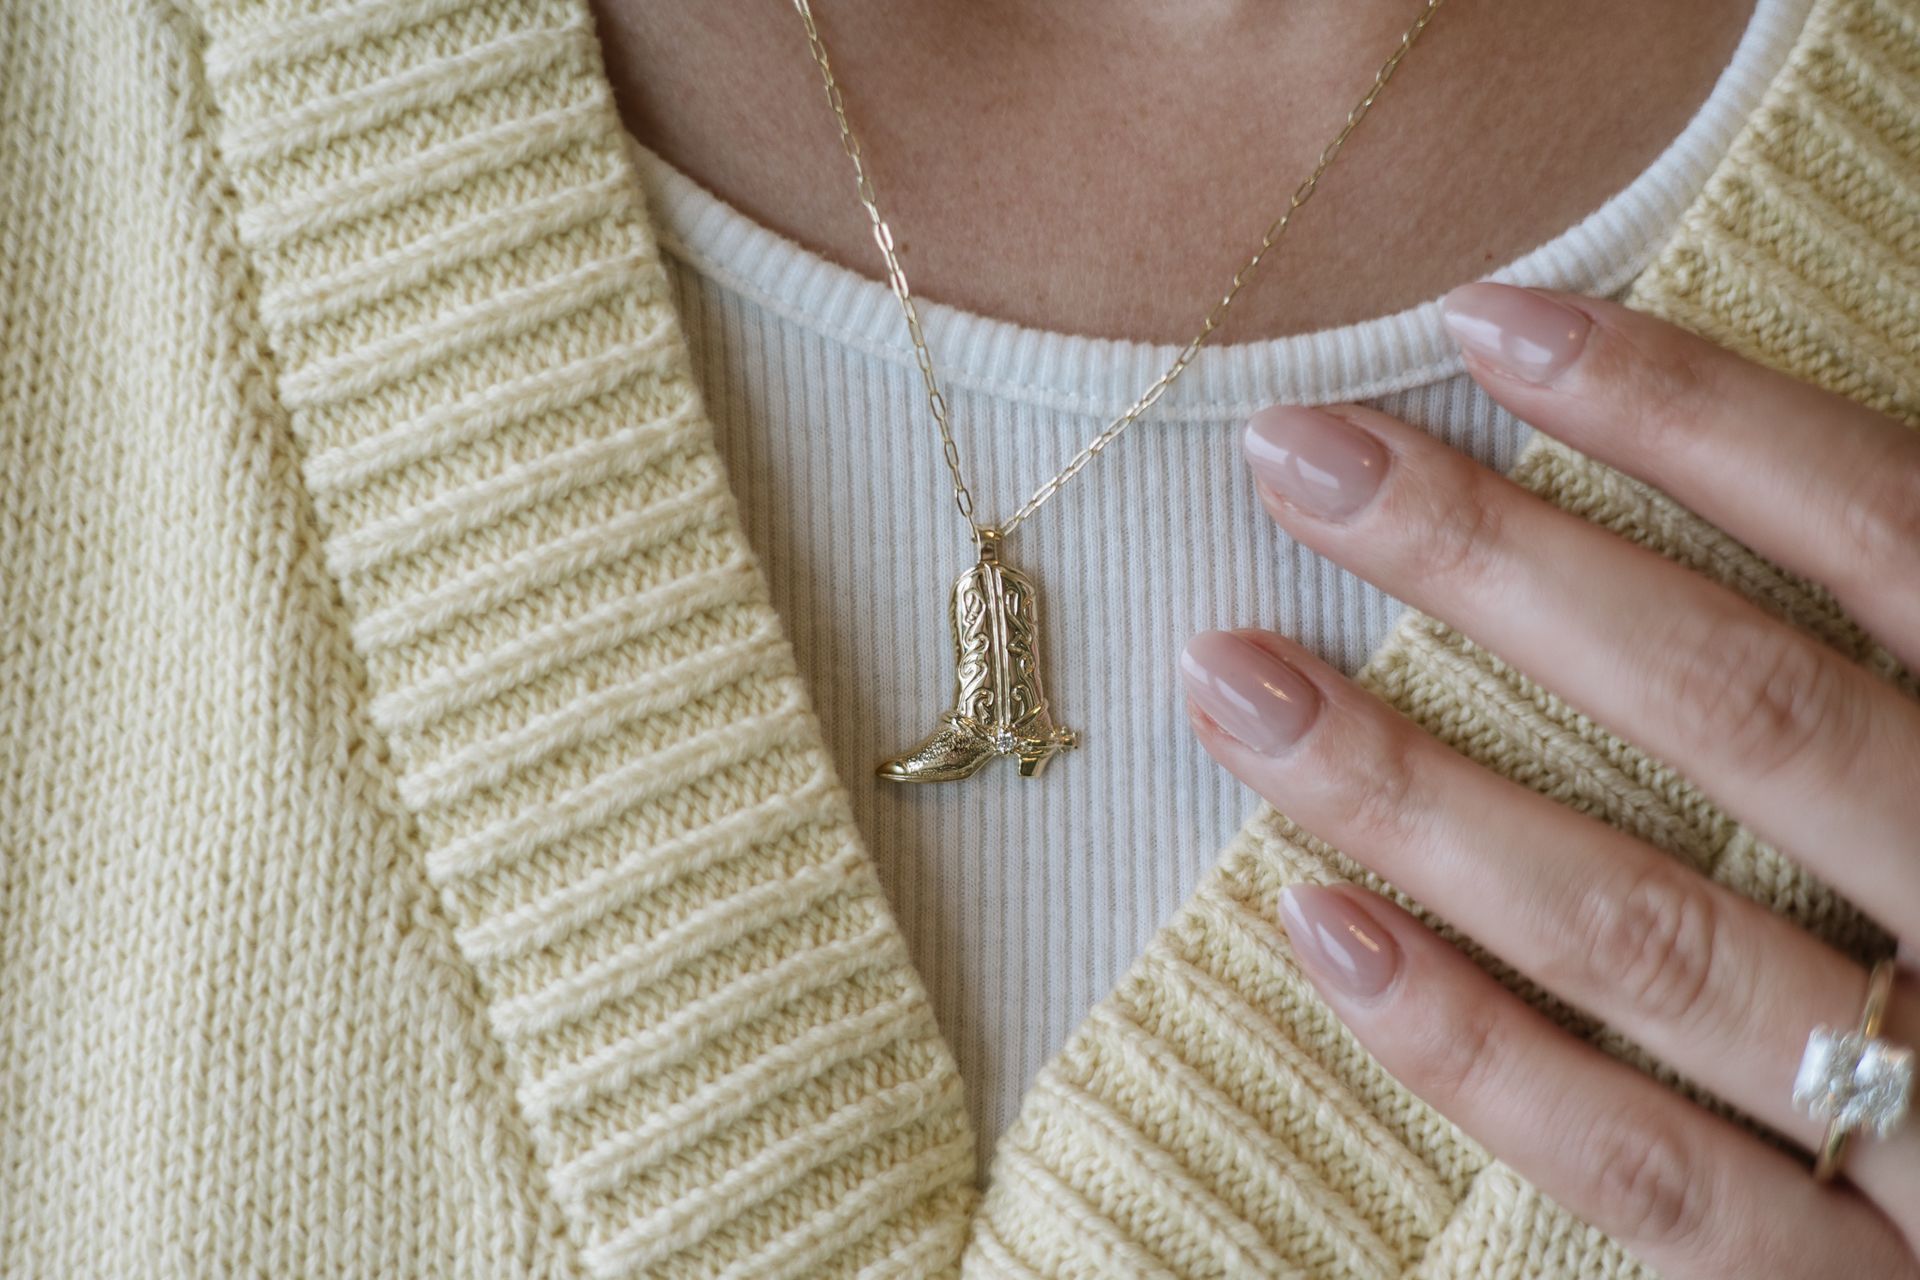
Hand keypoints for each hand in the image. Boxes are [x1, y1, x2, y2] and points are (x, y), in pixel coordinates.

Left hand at [1180, 283, 1919, 1277]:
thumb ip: (1895, 654)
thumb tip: (1762, 476)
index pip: (1891, 538)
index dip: (1698, 419)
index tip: (1491, 323)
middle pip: (1740, 710)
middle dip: (1503, 567)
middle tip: (1298, 456)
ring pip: (1649, 930)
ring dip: (1422, 792)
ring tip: (1236, 677)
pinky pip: (1648, 1175)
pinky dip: (1478, 1051)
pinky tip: (1319, 929)